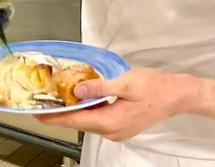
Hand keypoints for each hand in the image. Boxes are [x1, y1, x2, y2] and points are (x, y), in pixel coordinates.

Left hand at [36, 69, 199, 141]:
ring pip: (88, 121)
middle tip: (43, 102)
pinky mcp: (121, 125)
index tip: (37, 113)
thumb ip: (99, 87)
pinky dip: (87, 110)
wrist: (176, 95)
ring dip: (74, 111)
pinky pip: (98, 119)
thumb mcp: (125, 82)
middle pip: (80, 122)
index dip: (55, 117)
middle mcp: (111, 131)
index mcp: (110, 122)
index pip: (75, 120)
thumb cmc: (154, 87)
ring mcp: (116, 130)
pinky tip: (80, 100)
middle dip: (61, 112)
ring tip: (57, 99)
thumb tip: (77, 90)